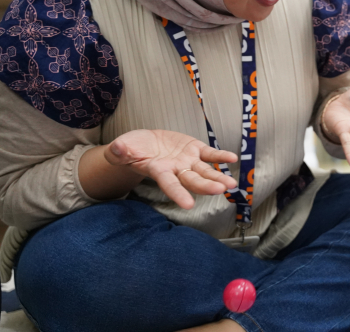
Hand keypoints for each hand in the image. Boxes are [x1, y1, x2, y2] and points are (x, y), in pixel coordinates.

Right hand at [104, 129, 238, 209]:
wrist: (144, 143)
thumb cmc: (132, 149)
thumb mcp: (122, 148)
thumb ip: (121, 151)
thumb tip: (116, 149)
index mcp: (159, 171)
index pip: (169, 184)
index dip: (178, 194)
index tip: (188, 205)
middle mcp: (176, 170)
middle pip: (192, 180)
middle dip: (205, 186)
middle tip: (219, 191)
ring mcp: (188, 161)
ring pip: (205, 171)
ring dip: (218, 177)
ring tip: (231, 184)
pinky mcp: (195, 150)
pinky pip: (210, 155)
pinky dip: (220, 157)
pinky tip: (232, 158)